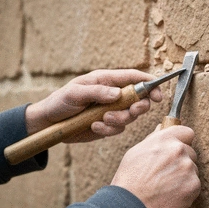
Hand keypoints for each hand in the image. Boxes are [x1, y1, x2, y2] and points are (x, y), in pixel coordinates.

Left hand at [25, 69, 161, 141]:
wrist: (50, 123)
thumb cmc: (60, 101)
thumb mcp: (75, 93)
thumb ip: (98, 92)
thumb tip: (119, 94)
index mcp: (107, 80)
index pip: (134, 78)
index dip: (149, 84)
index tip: (158, 94)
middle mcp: (113, 94)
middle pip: (139, 99)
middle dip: (139, 107)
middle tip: (132, 111)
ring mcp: (112, 110)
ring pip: (131, 116)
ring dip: (120, 120)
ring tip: (101, 120)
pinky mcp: (108, 124)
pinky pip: (118, 128)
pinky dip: (109, 129)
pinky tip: (94, 126)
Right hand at [111, 125, 200, 207]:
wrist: (131, 205)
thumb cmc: (130, 179)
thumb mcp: (137, 151)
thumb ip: (154, 138)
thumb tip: (162, 128)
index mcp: (165, 139)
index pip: (187, 132)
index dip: (183, 140)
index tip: (178, 147)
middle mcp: (179, 150)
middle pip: (191, 152)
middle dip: (182, 160)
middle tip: (166, 173)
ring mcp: (188, 168)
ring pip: (193, 169)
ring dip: (184, 176)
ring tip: (165, 185)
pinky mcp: (194, 186)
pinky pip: (195, 184)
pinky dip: (186, 190)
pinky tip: (171, 194)